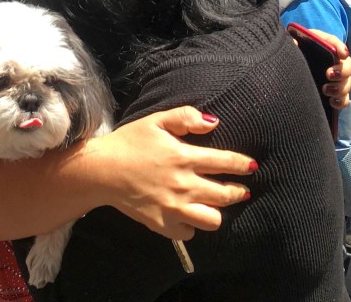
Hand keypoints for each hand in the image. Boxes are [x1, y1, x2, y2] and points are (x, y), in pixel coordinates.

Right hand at [97, 106, 255, 239]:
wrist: (100, 171)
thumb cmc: (128, 143)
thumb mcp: (156, 120)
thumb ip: (186, 117)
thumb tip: (214, 122)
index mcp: (185, 157)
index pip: (226, 162)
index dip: (242, 164)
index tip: (250, 166)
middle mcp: (184, 185)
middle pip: (226, 195)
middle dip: (239, 192)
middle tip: (241, 190)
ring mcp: (173, 208)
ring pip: (213, 220)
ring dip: (217, 212)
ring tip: (214, 205)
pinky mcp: (162, 225)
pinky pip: (189, 233)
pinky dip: (191, 226)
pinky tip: (187, 215)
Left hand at [298, 30, 350, 109]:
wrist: (289, 69)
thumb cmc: (293, 52)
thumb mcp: (292, 44)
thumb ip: (292, 41)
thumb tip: (294, 42)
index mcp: (323, 45)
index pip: (335, 43)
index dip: (341, 47)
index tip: (342, 54)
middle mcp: (334, 61)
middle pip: (347, 65)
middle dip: (342, 71)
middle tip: (328, 74)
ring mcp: (335, 79)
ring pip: (347, 83)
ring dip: (340, 88)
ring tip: (325, 90)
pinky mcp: (333, 94)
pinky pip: (343, 99)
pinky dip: (341, 101)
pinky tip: (332, 101)